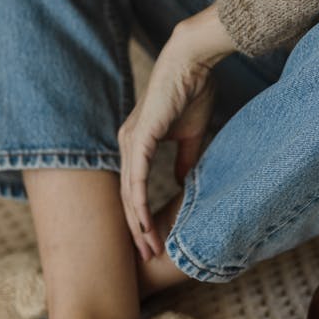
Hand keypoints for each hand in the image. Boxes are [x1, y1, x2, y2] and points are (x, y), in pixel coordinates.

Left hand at [117, 3, 236, 260]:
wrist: (191, 62)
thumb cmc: (191, 91)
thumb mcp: (190, 134)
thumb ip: (185, 159)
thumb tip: (183, 182)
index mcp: (137, 144)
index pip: (135, 189)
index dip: (142, 217)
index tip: (155, 240)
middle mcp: (128, 145)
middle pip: (126, 198)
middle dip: (137, 230)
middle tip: (148, 256)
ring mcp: (130, 141)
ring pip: (129, 194)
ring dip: (137, 224)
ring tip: (148, 248)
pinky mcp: (140, 138)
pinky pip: (136, 179)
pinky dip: (138, 203)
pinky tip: (143, 224)